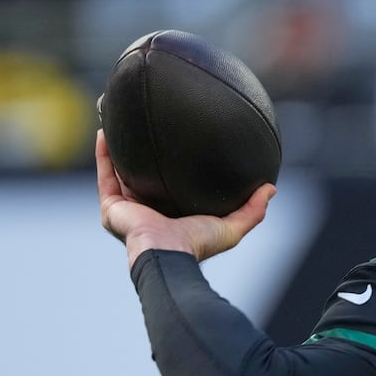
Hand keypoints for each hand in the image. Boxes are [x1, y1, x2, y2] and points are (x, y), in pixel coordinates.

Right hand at [96, 129, 274, 268]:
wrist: (169, 254)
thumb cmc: (198, 245)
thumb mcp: (232, 227)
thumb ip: (252, 210)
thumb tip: (271, 189)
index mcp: (171, 216)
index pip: (170, 188)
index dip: (173, 169)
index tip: (179, 147)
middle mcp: (147, 212)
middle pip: (143, 177)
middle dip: (142, 156)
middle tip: (148, 129)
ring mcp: (127, 209)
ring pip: (120, 172)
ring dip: (118, 149)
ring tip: (120, 122)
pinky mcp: (111, 207)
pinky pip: (106, 174)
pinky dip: (104, 154)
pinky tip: (106, 131)